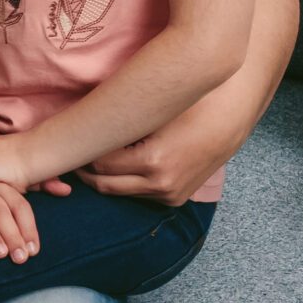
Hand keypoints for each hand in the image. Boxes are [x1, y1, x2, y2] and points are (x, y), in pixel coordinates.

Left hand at [78, 98, 249, 205]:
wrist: (232, 116)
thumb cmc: (191, 104)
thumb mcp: (152, 112)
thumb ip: (119, 124)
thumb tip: (83, 127)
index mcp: (153, 161)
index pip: (100, 164)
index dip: (81, 154)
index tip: (70, 143)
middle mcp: (161, 184)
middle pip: (104, 184)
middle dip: (85, 171)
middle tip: (72, 154)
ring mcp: (169, 195)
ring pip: (120, 192)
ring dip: (104, 178)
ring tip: (90, 158)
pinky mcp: (176, 198)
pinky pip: (140, 194)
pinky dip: (126, 181)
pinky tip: (119, 164)